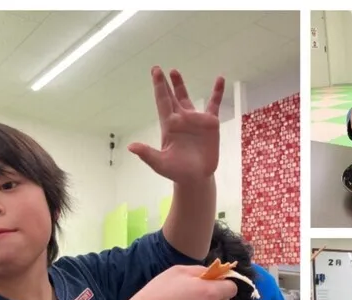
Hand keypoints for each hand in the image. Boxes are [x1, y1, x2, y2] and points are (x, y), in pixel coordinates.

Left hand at [128, 66, 223, 183]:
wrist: (196, 177)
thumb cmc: (177, 171)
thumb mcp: (160, 164)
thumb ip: (147, 154)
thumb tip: (131, 147)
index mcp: (169, 125)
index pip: (162, 101)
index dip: (159, 87)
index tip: (156, 72)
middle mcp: (180, 119)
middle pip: (171, 97)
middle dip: (165, 84)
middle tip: (158, 69)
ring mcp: (195, 120)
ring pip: (186, 98)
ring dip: (181, 85)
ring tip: (175, 71)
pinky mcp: (210, 124)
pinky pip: (213, 104)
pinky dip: (217, 92)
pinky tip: (220, 79)